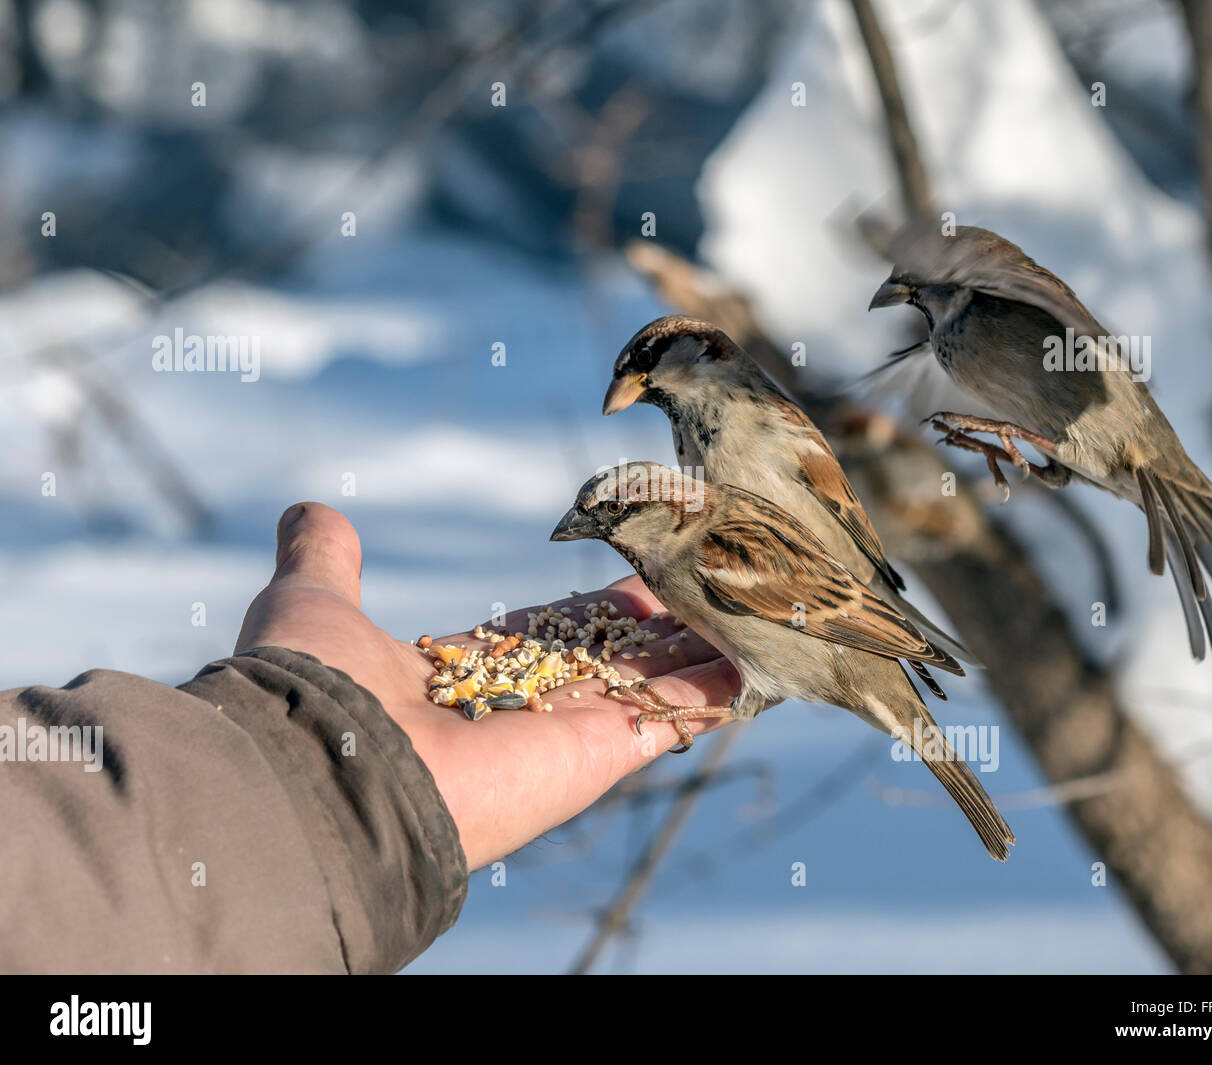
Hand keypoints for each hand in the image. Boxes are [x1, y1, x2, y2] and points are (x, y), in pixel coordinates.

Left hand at [235, 502, 740, 869]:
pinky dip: (717, 693)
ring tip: (761, 614)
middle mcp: (527, 703)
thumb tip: (312, 512)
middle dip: (669, 625)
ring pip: (655, 683)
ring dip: (705, 651)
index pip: (558, 631)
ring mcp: (568, 730)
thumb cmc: (317, 688)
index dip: (604, 605)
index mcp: (473, 671)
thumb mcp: (315, 603)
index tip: (649, 572)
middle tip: (723, 585)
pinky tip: (761, 666)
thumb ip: (325, 558)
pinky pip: (672, 718)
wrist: (328, 771)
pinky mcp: (600, 751)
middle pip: (619, 656)